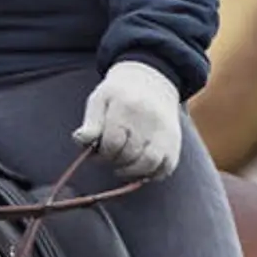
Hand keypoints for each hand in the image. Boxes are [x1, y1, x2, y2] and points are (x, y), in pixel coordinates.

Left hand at [72, 60, 181, 179]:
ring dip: (131, 172)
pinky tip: (139, 170)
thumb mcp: (100, 99)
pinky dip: (153, 175)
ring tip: (121, 167)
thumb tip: (81, 141)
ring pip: (149, 163)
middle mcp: (149, 121)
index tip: (96, 151)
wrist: (152, 81)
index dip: (100, 153)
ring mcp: (165, 132)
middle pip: (129, 154)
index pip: (112, 142)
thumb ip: (91, 122)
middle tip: (107, 157)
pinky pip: (167, 166)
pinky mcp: (174, 141)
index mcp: (126, 108)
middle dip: (114, 161)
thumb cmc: (119, 94)